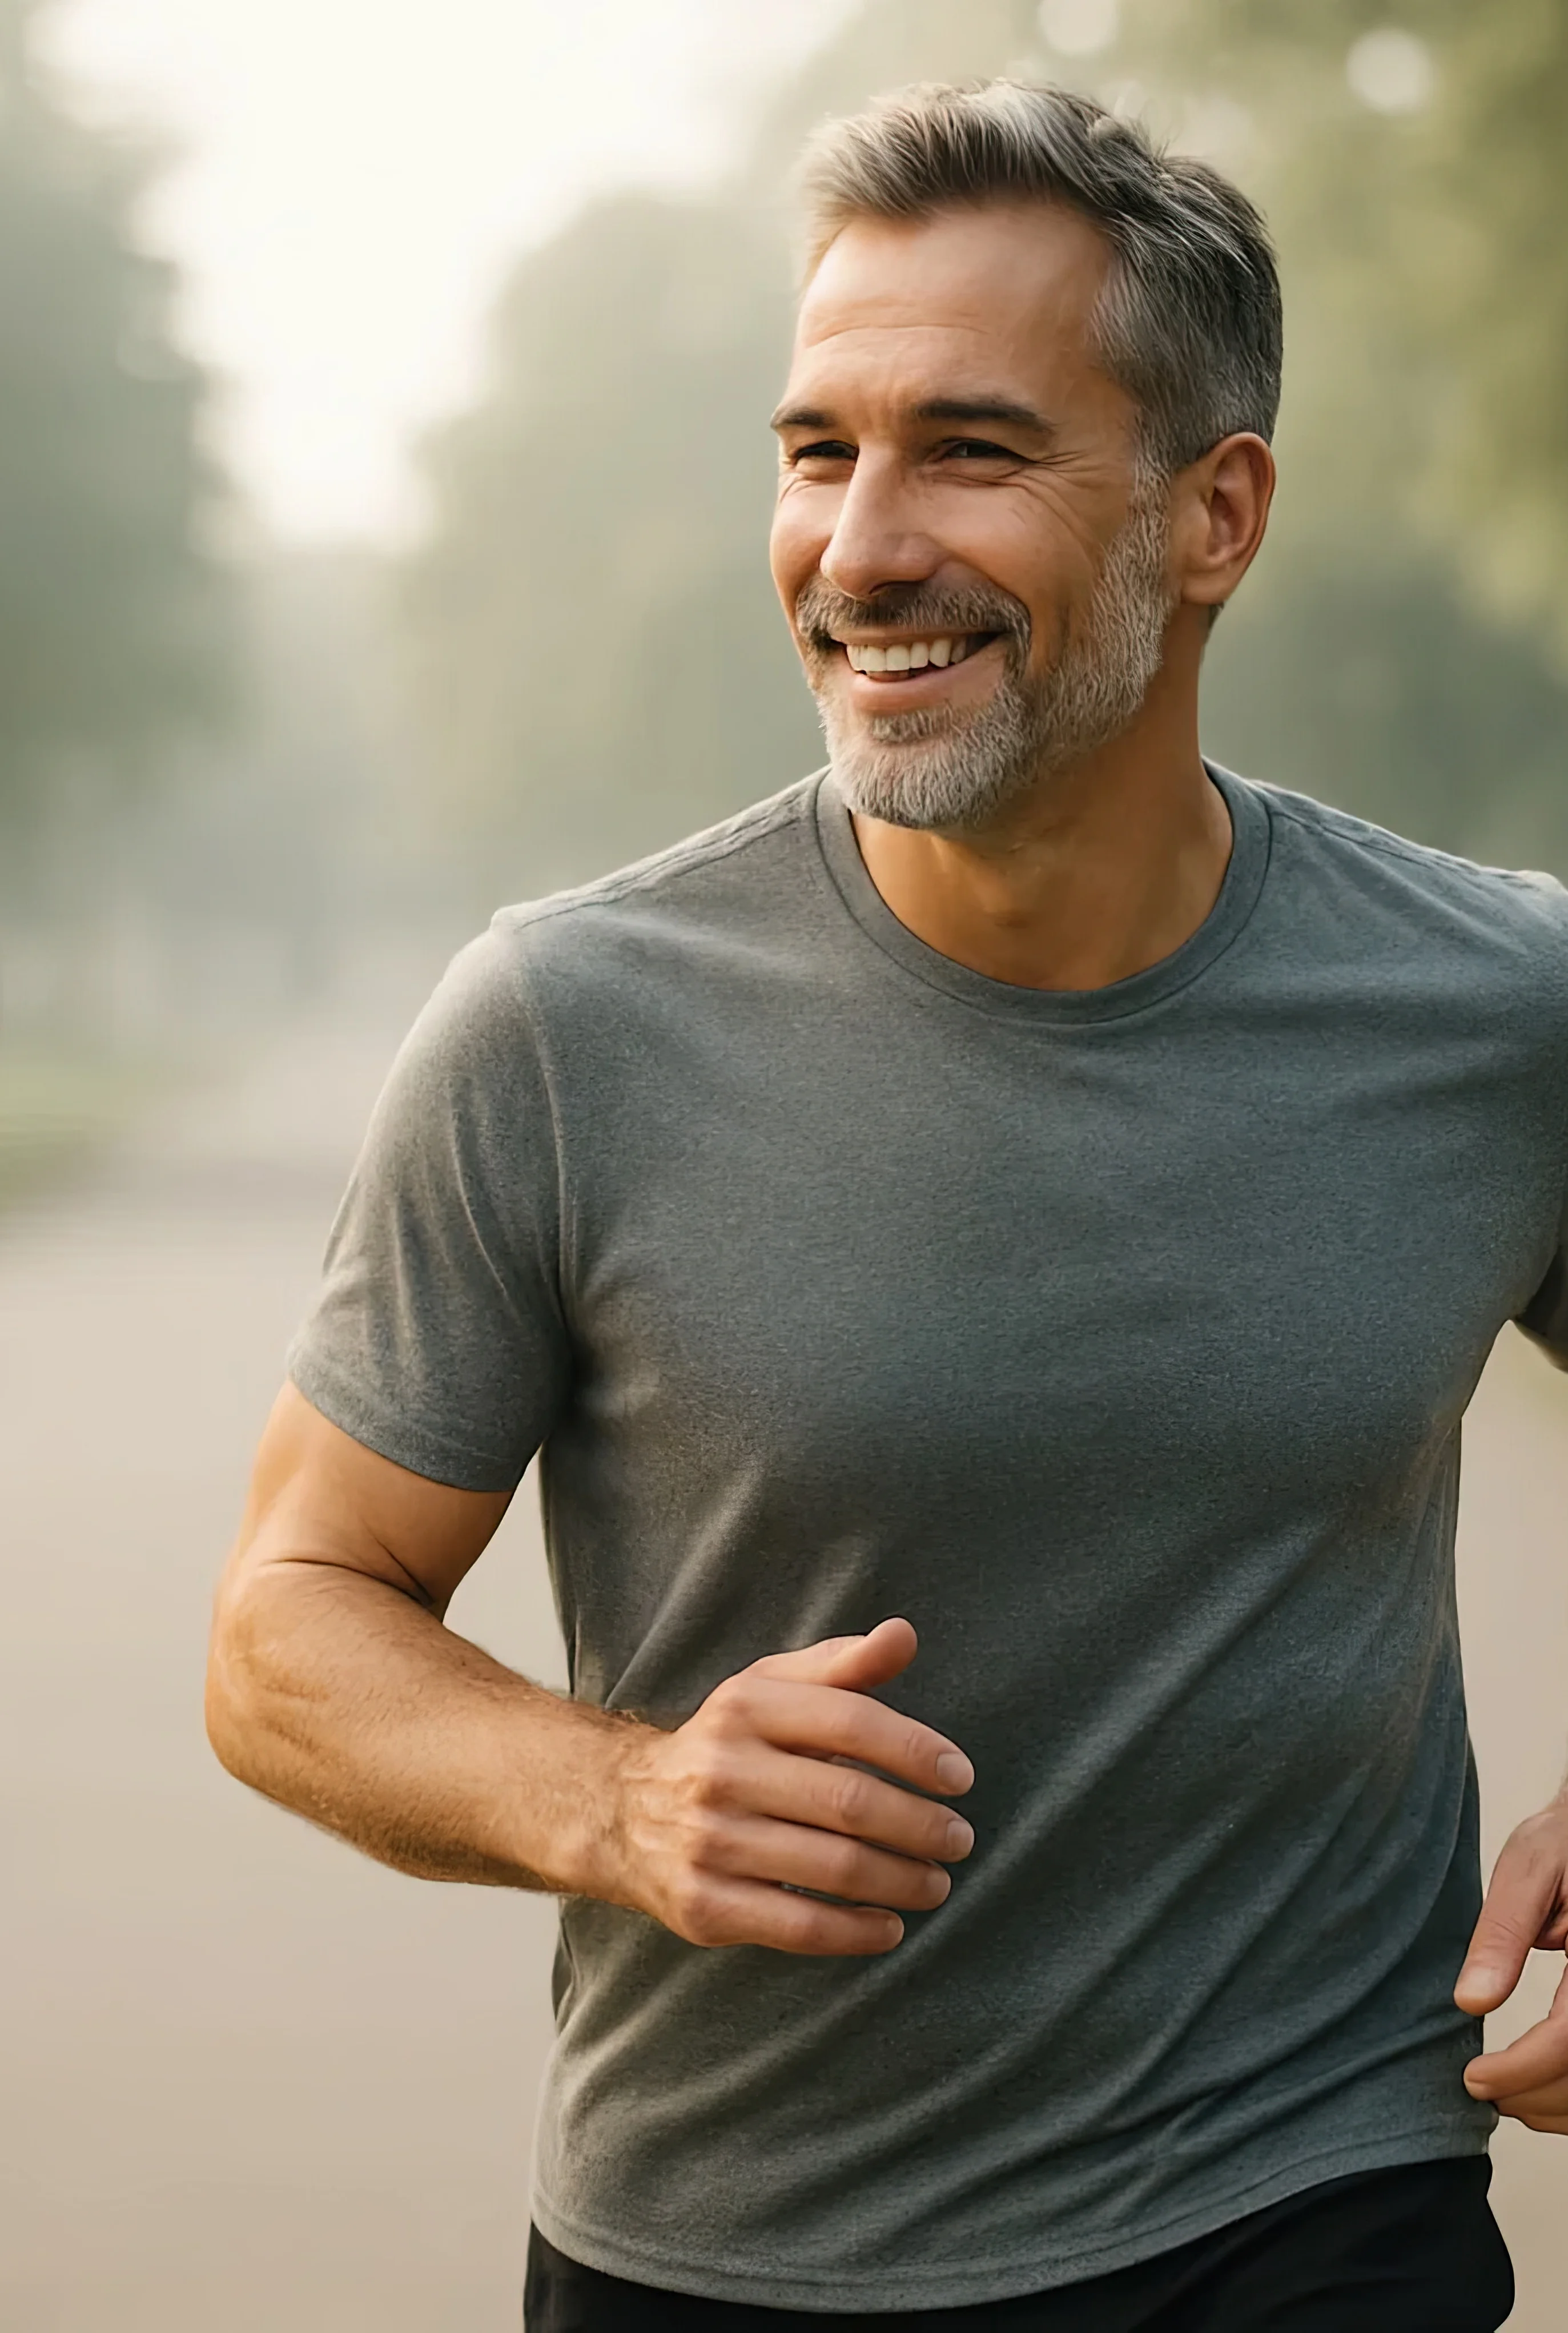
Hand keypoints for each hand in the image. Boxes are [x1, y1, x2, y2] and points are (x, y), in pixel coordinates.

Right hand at [603, 1617, 974, 1955]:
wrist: (619, 1813)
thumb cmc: (725, 1747)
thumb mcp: (769, 1690)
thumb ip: (841, 1665)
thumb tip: (904, 1634)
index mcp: (745, 1708)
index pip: (850, 1721)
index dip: (915, 1749)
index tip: (960, 1777)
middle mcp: (722, 1771)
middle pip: (849, 1801)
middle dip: (921, 1825)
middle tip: (960, 1839)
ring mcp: (710, 1843)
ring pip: (833, 1868)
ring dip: (903, 1880)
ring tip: (936, 1883)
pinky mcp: (705, 1906)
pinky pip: (800, 1927)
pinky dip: (858, 1931)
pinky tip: (891, 1926)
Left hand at [1455, 1798, 1567, 2131]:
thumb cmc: (1564, 1840)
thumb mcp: (1530, 1869)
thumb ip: (1503, 1936)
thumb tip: (1470, 2001)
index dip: (1521, 2072)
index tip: (1473, 2079)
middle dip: (1534, 2096)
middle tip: (1480, 2088)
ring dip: (1557, 2105)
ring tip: (1504, 2093)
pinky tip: (1539, 2084)